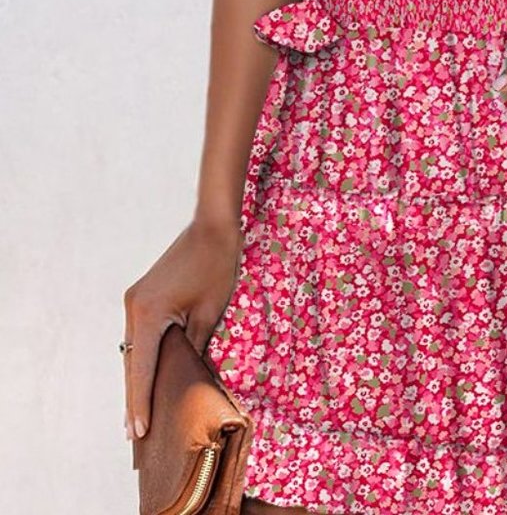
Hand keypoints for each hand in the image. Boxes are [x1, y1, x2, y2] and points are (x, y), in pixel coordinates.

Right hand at [121, 216, 243, 442]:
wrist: (214, 226)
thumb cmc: (217, 266)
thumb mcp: (209, 313)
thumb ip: (193, 347)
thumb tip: (187, 375)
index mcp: (148, 314)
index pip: (142, 368)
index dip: (141, 402)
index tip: (138, 432)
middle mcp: (134, 307)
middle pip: (133, 362)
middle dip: (135, 397)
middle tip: (135, 436)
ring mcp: (136, 299)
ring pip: (134, 348)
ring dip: (138, 377)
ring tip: (139, 414)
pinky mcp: (143, 294)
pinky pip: (141, 333)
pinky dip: (144, 356)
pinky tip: (149, 376)